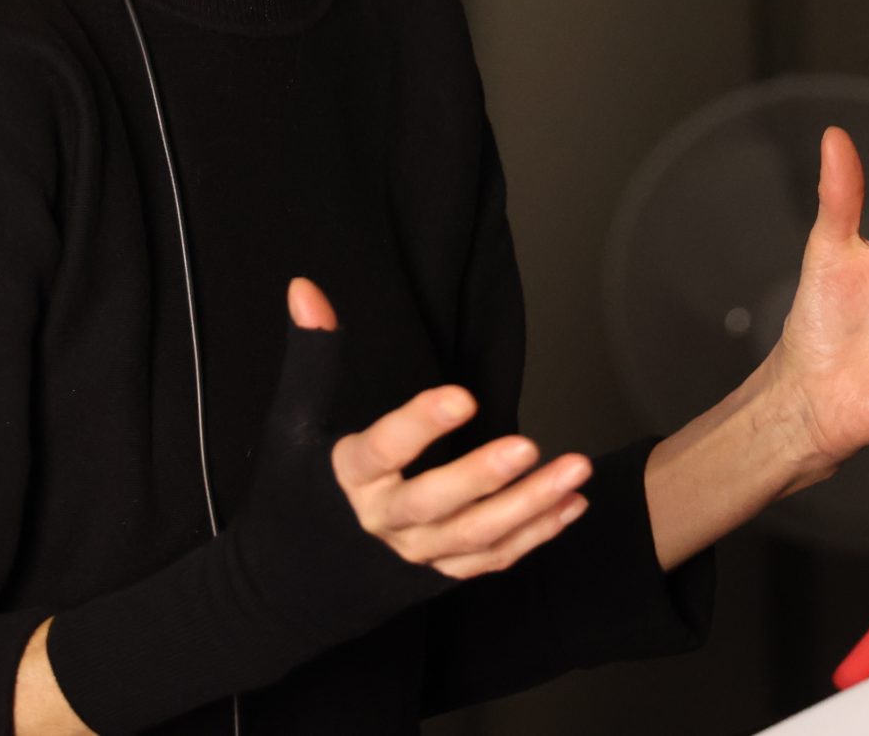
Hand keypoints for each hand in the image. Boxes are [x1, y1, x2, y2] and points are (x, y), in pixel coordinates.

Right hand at [287, 277, 593, 577]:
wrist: (292, 582)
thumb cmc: (297, 493)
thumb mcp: (292, 424)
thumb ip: (311, 356)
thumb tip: (305, 287)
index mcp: (347, 477)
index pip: (384, 449)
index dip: (421, 424)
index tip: (464, 396)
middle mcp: (382, 521)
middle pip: (435, 504)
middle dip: (483, 477)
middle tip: (529, 446)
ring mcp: (415, 554)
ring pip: (475, 536)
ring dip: (530, 507)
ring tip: (576, 470)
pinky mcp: (439, 574)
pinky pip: (491, 559)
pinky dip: (535, 535)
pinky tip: (572, 503)